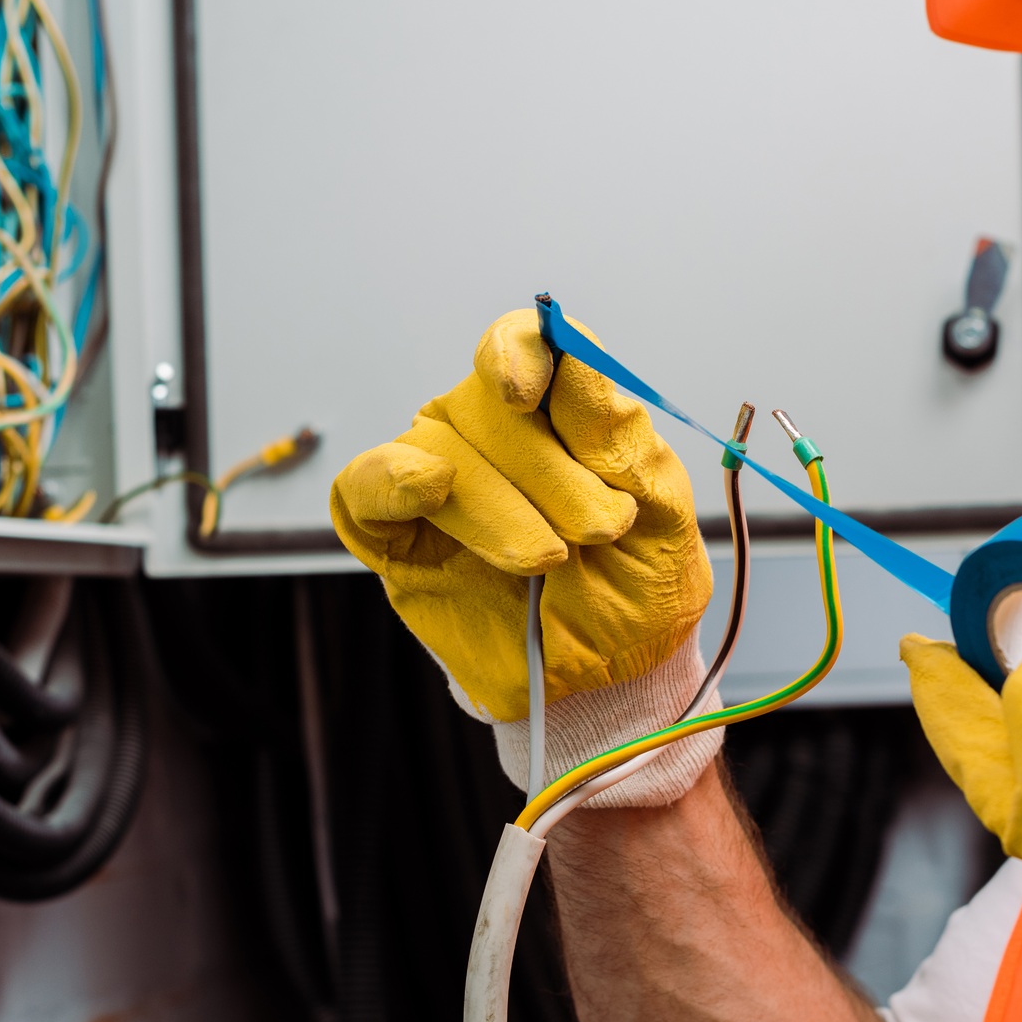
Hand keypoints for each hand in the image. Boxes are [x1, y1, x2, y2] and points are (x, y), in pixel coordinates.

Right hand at [332, 309, 716, 801]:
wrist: (614, 675)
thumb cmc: (636, 582)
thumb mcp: (657, 506)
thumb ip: (613, 430)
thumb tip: (573, 350)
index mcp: (551, 408)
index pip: (523, 346)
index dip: (520, 352)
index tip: (526, 388)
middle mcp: (485, 433)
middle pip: (484, 404)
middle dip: (547, 472)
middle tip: (599, 529)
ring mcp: (434, 479)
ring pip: (437, 451)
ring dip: (498, 506)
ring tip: (550, 559)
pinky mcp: (393, 536)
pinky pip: (364, 489)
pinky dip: (390, 479)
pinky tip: (429, 489)